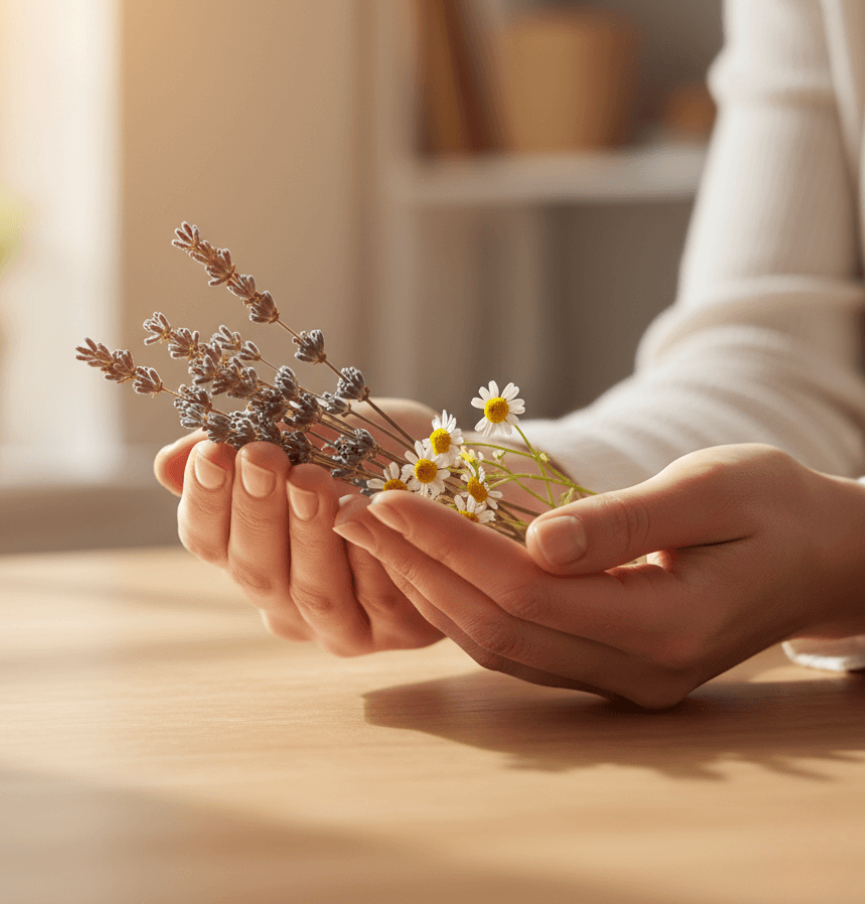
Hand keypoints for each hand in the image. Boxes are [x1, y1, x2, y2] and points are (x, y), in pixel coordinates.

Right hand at [153, 399, 445, 654]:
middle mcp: (285, 600)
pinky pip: (381, 598)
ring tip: (315, 479)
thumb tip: (169, 465)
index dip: (207, 497)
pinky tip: (376, 514)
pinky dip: (375, 556)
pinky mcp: (395, 630)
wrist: (450, 471)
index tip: (215, 450)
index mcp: (250, 554)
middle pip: (255, 569)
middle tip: (264, 457)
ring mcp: (338, 623)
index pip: (208, 538)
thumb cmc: (366, 452)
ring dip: (312, 534)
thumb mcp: (306, 436)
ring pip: (315, 590)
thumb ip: (243, 449)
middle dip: (257, 510)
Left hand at [333, 444, 864, 707]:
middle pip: (498, 626)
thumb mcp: (713, 490)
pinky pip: (519, 645)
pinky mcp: (612, 667)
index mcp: (667, 627)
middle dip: (417, 566)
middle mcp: (638, 671)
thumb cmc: (778, 507)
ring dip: (428, 588)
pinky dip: (464, 604)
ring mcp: (623, 679)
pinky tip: (427, 566)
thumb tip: (535, 538)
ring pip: (500, 645)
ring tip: (373, 535)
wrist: (825, 556)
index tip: (389, 498)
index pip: (527, 590)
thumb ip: (624, 520)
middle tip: (351, 514)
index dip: (450, 544)